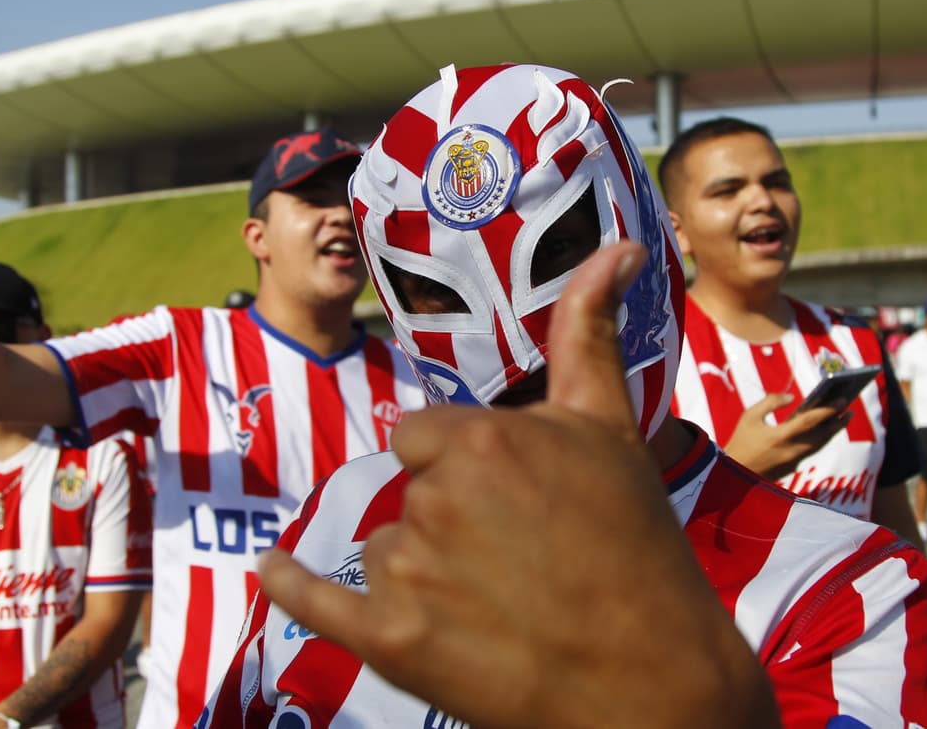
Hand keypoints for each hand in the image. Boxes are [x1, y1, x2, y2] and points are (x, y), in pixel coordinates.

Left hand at [257, 242, 775, 728]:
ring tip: (497, 606)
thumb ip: (587, 334)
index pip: (426, 437)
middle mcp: (432, 497)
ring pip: (386, 548)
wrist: (652, 679)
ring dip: (422, 573)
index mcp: (476, 438)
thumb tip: (617, 247)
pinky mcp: (389, 640)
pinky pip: (313, 599)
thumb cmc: (635, 547)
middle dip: (451, 519)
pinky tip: (274, 571)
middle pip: (411, 493)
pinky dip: (293, 586)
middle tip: (518, 561)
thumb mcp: (609, 430)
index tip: (509, 502)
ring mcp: (406, 571)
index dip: (463, 467)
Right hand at [723, 392, 847, 479]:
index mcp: (780, 436)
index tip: (843, 399)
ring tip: (841, 418)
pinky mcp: (792, 468)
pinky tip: (822, 430)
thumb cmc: (740, 441)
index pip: (811, 420)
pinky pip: (810, 451)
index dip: (829, 409)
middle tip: (850, 409)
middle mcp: (791, 451)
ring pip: (819, 445)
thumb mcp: (749, 416)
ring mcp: (793, 462)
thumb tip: (792, 397)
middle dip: (838, 422)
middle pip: (823, 435)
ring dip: (832, 431)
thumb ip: (770, 402)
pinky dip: (819, 439)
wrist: (732, 473)